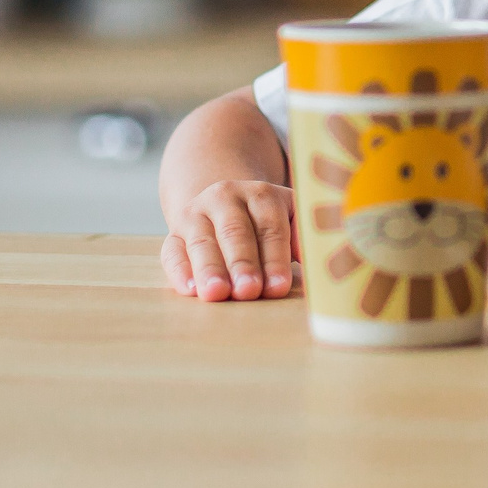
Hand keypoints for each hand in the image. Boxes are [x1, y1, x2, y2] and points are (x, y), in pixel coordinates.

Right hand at [161, 180, 297, 301]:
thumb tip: (314, 256)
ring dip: (211, 269)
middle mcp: (225, 198)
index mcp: (261, 194)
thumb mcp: (289, 217)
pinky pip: (173, 252)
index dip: (275, 258)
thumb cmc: (267, 224)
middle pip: (235, 233)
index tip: (278, 287)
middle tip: (248, 290)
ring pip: (203, 242)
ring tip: (217, 293)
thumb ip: (303, 234)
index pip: (270, 227)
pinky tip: (190, 290)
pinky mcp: (174, 234)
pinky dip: (180, 271)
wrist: (223, 205)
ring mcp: (195, 214)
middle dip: (243, 264)